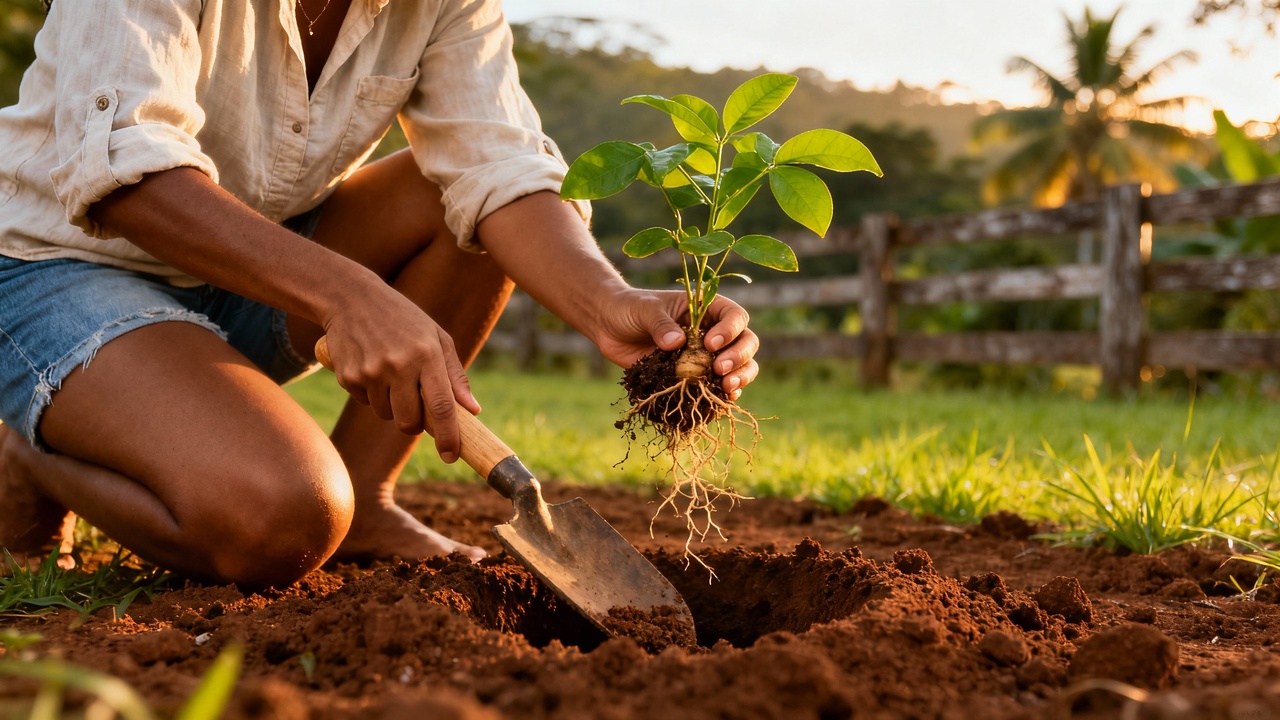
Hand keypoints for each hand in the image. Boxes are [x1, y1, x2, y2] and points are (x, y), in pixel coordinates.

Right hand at [321, 284, 477, 462]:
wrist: (351, 298)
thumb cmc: (403, 319)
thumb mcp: (436, 337)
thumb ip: (455, 375)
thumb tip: (472, 410)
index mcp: (426, 354)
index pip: (441, 405)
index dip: (448, 435)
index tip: (452, 456)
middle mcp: (398, 365)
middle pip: (409, 422)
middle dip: (415, 425)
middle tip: (416, 408)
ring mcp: (370, 371)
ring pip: (386, 415)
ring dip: (392, 406)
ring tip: (391, 374)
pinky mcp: (348, 375)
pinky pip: (365, 401)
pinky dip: (371, 393)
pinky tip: (371, 366)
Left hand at [592, 288, 760, 398]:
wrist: (610, 325)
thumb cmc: (630, 308)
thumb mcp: (645, 310)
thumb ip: (660, 324)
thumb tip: (677, 343)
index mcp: (707, 308)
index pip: (735, 316)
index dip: (730, 331)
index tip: (710, 344)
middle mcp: (714, 330)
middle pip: (746, 342)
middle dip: (739, 357)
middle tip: (719, 369)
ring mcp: (706, 355)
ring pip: (740, 366)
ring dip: (740, 377)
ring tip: (726, 387)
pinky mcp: (694, 376)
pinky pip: (717, 386)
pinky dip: (724, 394)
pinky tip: (721, 401)